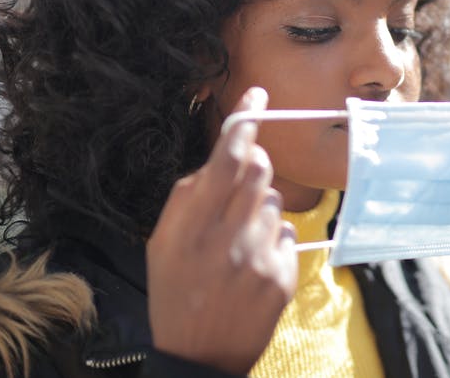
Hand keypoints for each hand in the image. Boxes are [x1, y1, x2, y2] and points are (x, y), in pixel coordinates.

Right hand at [147, 87, 296, 373]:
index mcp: (190, 228)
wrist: (199, 358)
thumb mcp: (161, 245)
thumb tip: (218, 161)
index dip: (244, 124)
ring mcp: (258, 259)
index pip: (226, 161)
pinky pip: (288, 235)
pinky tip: (253, 266)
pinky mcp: (282, 278)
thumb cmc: (176, 294)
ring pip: (274, 203)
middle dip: (252, 167)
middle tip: (239, 188)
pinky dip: (274, 242)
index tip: (258, 97)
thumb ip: (186, 199)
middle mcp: (226, 239)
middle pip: (258, 171)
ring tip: (237, 245)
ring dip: (259, 212)